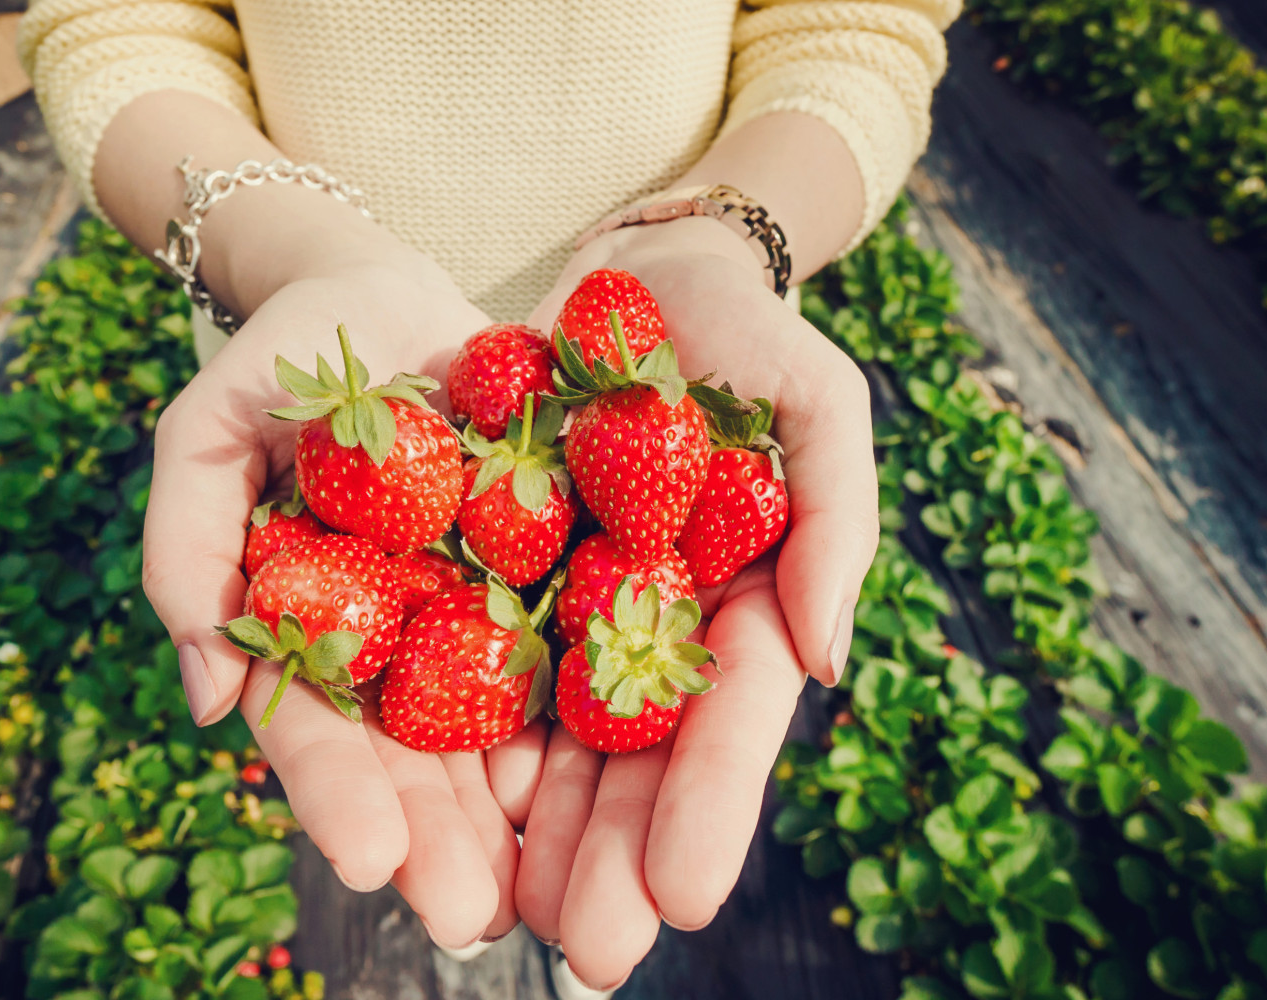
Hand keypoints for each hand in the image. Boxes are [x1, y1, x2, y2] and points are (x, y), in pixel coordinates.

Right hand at [140, 246, 542, 948]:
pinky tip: (630, 777)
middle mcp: (392, 642)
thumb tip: (210, 708)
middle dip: (442, 840)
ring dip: (522, 814)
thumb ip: (188, 549)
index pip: (315, 728)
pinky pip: (576, 645)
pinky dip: (598, 713)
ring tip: (554, 892)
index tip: (373, 863)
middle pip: (415, 756)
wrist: (387, 291)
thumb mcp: (207, 430)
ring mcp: (472, 613)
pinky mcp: (547, 573)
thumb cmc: (281, 359)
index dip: (340, 796)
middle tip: (473, 918)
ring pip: (499, 728)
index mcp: (307, 629)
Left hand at [511, 219, 880, 987]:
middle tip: (588, 951)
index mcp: (739, 606)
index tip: (687, 896)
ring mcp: (567, 614)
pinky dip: (447, 742)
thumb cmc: (740, 336)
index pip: (731, 722)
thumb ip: (837, 516)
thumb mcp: (816, 401)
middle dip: (613, 859)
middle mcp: (653, 631)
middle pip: (634, 761)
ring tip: (501, 919)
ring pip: (546, 741)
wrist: (627, 278)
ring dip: (530, 836)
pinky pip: (459, 667)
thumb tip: (824, 659)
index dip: (711, 808)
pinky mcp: (487, 579)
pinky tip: (430, 813)